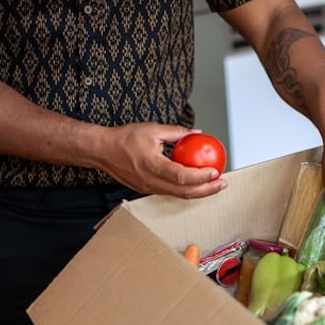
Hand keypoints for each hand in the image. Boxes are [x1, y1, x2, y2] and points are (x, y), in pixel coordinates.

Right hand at [95, 122, 226, 198]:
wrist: (102, 151)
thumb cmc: (124, 139)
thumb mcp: (152, 129)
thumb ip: (177, 132)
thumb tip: (196, 133)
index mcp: (151, 165)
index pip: (181, 176)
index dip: (200, 177)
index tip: (215, 171)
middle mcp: (150, 181)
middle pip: (184, 192)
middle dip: (207, 190)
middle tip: (222, 183)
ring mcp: (148, 188)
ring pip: (179, 195)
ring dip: (199, 192)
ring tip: (214, 185)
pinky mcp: (148, 190)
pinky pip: (171, 192)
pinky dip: (186, 189)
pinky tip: (197, 183)